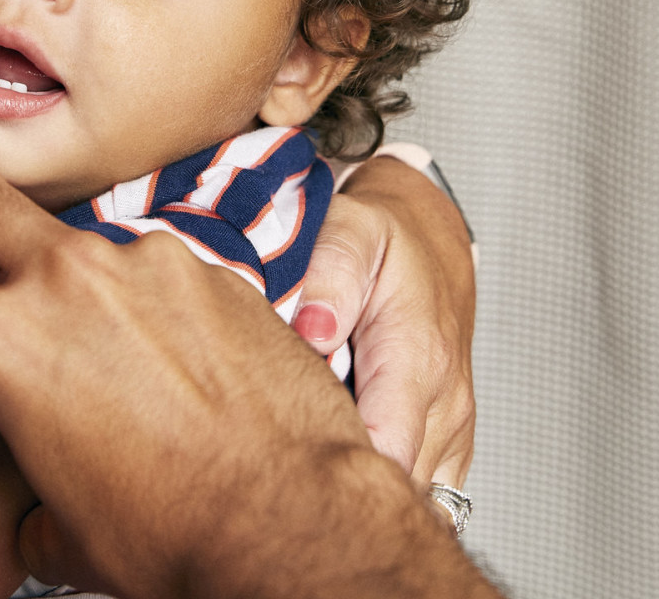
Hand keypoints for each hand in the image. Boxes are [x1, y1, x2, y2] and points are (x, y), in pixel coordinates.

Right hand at [0, 170, 488, 598]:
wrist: (289, 520)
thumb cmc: (170, 533)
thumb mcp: (61, 527)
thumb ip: (27, 488)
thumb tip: (35, 514)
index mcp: (2, 336)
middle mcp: (62, 277)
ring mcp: (140, 259)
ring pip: (80, 240)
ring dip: (79, 279)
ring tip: (118, 344)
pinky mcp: (208, 264)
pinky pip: (158, 267)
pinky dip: (156, 299)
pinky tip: (184, 354)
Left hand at [293, 156, 475, 485]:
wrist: (427, 239)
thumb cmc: (381, 238)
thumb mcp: (351, 233)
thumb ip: (331, 277)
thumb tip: (313, 330)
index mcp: (419, 359)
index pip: (386, 452)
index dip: (334, 472)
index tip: (282, 467)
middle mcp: (446, 403)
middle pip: (394, 487)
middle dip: (337, 491)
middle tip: (276, 475)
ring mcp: (453, 428)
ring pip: (410, 497)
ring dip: (357, 489)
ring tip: (300, 470)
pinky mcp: (448, 441)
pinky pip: (422, 491)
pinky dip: (380, 487)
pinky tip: (335, 465)